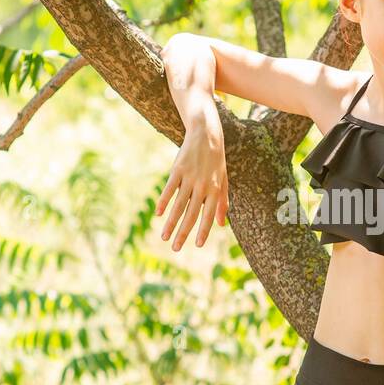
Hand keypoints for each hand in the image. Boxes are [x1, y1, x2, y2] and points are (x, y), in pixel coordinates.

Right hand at [155, 125, 227, 250]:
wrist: (206, 135)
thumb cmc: (216, 161)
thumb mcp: (225, 180)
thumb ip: (223, 202)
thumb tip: (221, 224)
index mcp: (216, 190)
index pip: (209, 215)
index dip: (203, 230)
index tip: (197, 245)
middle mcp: (203, 186)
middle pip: (191, 214)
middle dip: (183, 233)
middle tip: (175, 248)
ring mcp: (189, 178)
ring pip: (179, 205)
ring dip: (171, 223)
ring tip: (164, 237)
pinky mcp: (178, 170)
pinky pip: (170, 189)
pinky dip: (164, 202)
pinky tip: (159, 214)